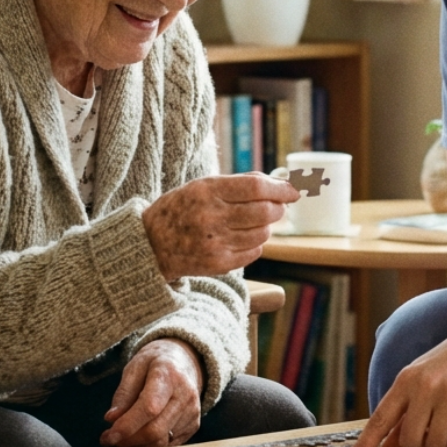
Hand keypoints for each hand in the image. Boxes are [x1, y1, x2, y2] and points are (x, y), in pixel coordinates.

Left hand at [101, 339, 203, 446]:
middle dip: (128, 440)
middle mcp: (186, 395)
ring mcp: (192, 412)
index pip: (150, 407)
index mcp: (169, 375)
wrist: (184, 362)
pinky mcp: (194, 425)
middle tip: (109, 439)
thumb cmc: (154, 364)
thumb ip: (123, 394)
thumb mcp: (134, 368)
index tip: (108, 436)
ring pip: (161, 443)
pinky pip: (168, 446)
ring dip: (137, 446)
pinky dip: (149, 446)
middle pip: (156, 430)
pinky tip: (138, 437)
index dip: (128, 425)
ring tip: (121, 438)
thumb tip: (112, 420)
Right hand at [142, 173, 300, 280]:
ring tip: (249, 223)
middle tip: (275, 207)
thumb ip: (239, 183)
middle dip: (278, 208)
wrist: (151, 245)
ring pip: (262, 233)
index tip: (294, 190)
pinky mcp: (219, 264)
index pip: (256, 187)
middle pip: (265, 212)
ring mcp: (215, 243)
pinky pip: (254, 252)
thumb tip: (281, 182)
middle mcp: (211, 217)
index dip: (281, 188)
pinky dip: (254, 244)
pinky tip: (238, 238)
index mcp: (207, 191)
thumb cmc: (182, 208)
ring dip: (265, 227)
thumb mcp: (202, 186)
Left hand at [345, 315, 446, 446]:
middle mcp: (425, 387)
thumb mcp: (425, 379)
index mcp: (407, 379)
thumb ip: (405, 412)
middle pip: (410, 441)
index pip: (379, 419)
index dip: (363, 446)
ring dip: (445, 441)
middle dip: (421, 445)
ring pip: (437, 444)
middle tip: (435, 430)